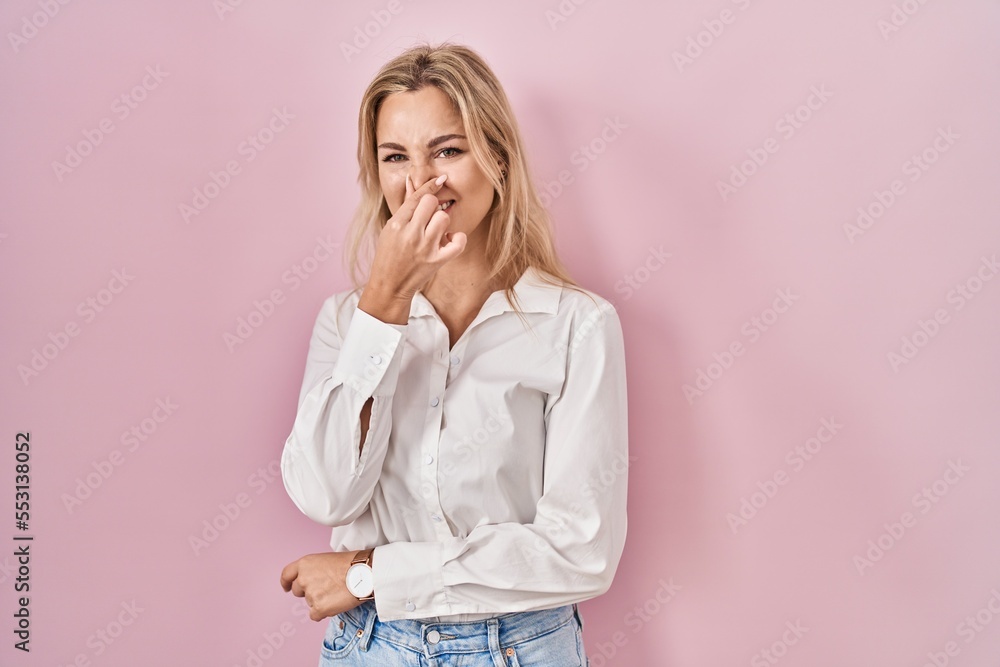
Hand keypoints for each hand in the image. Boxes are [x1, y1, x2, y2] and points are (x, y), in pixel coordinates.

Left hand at [279, 551, 365, 621]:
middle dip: (307, 591)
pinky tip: (335, 603)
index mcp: (304, 563)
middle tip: (324, 589)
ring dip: (320, 600)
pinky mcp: (318, 608)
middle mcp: (303, 579)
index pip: (286, 575)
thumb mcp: (326, 559)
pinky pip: (315, 615)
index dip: (285, 583)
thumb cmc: (351, 563)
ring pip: (309, 603)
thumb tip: (312, 580)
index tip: (286, 587)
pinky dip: (324, 612)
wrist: (364, 573)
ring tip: (337, 592)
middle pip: (297, 591)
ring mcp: (310, 594)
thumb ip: (313, 569)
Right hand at [366, 173, 466, 302]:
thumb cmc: (389, 255)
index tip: (441, 179)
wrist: (389, 285)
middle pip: (432, 203)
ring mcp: (425, 248)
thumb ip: (405, 206)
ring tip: (435, 232)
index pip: (417, 197)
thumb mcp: (390, 229)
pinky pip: (459, 242)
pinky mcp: (437, 261)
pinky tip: (449, 241)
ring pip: (444, 218)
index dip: (431, 186)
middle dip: (432, 208)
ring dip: (442, 223)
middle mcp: (411, 234)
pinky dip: (458, 239)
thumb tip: (411, 180)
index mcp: (397, 224)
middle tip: (427, 220)